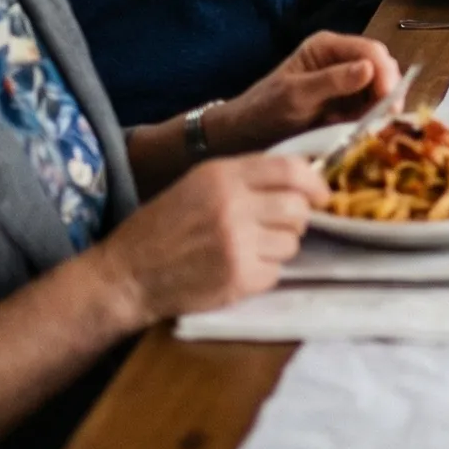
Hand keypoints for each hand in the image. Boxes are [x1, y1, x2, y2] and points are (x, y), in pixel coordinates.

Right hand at [96, 155, 324, 324]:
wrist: (126, 275)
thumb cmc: (163, 226)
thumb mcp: (199, 184)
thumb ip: (246, 177)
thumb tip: (301, 177)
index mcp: (222, 175)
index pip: (290, 170)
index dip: (314, 181)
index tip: (321, 193)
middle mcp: (233, 206)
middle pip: (298, 208)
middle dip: (297, 218)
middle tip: (279, 226)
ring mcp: (237, 244)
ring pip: (292, 243)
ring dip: (279, 247)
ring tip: (249, 248)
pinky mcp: (238, 278)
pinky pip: (276, 272)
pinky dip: (263, 273)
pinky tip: (238, 269)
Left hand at [215, 31, 398, 151]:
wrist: (243, 135)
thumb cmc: (263, 110)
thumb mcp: (295, 96)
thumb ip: (331, 81)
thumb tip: (369, 69)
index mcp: (328, 47)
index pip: (371, 51)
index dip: (385, 74)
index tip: (388, 102)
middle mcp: (341, 58)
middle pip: (381, 67)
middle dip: (388, 91)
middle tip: (386, 119)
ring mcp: (346, 81)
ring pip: (381, 88)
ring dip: (381, 108)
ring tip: (371, 128)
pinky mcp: (347, 103)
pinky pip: (371, 107)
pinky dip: (373, 119)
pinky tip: (363, 131)